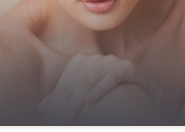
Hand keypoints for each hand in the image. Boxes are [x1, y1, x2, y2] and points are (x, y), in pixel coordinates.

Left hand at [37, 53, 161, 124]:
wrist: (142, 82)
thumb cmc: (109, 89)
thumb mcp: (86, 91)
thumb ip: (66, 96)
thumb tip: (41, 107)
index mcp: (80, 62)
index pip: (64, 86)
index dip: (55, 105)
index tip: (48, 122)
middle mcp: (93, 59)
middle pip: (74, 85)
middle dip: (63, 107)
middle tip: (57, 124)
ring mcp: (110, 62)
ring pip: (89, 82)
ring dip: (76, 102)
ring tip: (67, 119)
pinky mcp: (126, 67)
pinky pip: (111, 77)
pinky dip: (99, 89)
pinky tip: (89, 101)